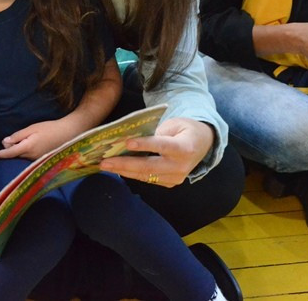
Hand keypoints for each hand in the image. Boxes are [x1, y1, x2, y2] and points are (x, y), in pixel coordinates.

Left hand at [0, 119, 76, 160]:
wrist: (68, 133)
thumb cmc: (50, 128)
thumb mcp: (32, 128)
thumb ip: (18, 136)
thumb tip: (5, 142)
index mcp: (27, 147)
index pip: (9, 153)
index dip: (0, 153)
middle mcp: (31, 156)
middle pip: (15, 155)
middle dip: (9, 149)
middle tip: (9, 139)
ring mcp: (37, 159)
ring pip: (22, 156)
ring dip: (18, 150)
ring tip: (24, 139)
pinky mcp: (41, 159)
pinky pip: (29, 156)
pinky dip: (25, 151)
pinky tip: (31, 143)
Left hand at [99, 117, 214, 187]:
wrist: (202, 145)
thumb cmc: (184, 130)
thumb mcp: (173, 124)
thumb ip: (155, 132)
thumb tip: (130, 140)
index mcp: (185, 147)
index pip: (162, 146)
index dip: (145, 144)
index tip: (127, 142)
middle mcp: (181, 166)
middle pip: (149, 166)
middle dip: (125, 164)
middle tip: (104, 162)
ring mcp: (176, 177)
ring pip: (146, 175)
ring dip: (124, 171)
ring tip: (105, 166)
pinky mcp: (170, 183)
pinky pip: (147, 179)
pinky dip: (131, 173)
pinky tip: (117, 169)